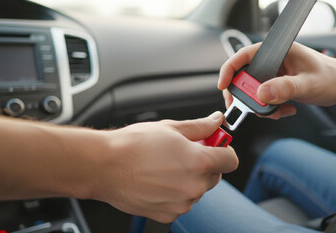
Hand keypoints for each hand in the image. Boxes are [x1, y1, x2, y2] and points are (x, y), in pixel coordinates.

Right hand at [92, 112, 237, 222]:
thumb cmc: (133, 146)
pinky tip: (159, 180)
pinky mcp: (168, 215)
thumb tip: (216, 121)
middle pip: (215, 175)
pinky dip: (175, 193)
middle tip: (185, 153)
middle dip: (205, 164)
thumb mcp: (171, 128)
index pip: (231, 160)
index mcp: (200, 162)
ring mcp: (182, 203)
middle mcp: (194, 186)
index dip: (224, 150)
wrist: (104, 166)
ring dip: (190, 179)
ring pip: (198, 189)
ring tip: (166, 166)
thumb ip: (200, 127)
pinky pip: (181, 202)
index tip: (216, 146)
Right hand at [218, 42, 335, 118]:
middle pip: (245, 75)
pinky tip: (286, 109)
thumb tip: (262, 94)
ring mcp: (274, 74)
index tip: (223, 85)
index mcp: (278, 51)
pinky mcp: (277, 85)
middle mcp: (273, 61)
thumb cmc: (331, 77)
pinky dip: (270, 108)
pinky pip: (263, 97)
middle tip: (249, 107)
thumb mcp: (307, 83)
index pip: (245, 55)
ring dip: (261, 104)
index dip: (230, 69)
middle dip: (245, 94)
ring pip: (253, 90)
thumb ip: (285, 88)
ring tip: (277, 110)